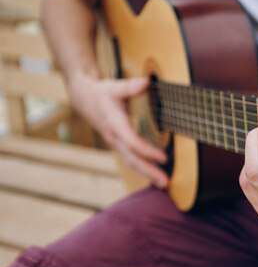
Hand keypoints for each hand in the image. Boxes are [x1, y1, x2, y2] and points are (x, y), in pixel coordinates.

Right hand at [68, 73, 168, 187]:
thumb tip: (146, 82)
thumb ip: (131, 86)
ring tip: (164, 184)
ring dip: (148, 174)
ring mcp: (116, 144)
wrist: (84, 100)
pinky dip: (143, 168)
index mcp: (114, 124)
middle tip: (166, 183)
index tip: (164, 157)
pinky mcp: (119, 146)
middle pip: (132, 159)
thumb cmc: (102, 93)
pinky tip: (156, 175)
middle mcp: (115, 138)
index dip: (147, 151)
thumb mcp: (114, 86)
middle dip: (149, 171)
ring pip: (131, 162)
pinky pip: (131, 160)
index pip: (132, 142)